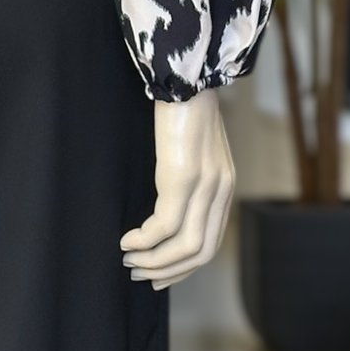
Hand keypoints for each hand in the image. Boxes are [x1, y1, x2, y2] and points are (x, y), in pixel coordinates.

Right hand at [121, 92, 234, 288]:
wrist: (186, 76)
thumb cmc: (183, 109)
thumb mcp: (193, 150)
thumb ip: (189, 178)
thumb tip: (167, 206)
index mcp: (223, 188)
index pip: (210, 243)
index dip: (183, 267)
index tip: (157, 274)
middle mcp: (219, 191)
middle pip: (199, 252)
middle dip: (167, 270)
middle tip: (137, 272)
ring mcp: (203, 186)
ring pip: (184, 245)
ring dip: (153, 260)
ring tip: (128, 259)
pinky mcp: (182, 177)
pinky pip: (164, 225)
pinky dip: (144, 240)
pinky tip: (126, 238)